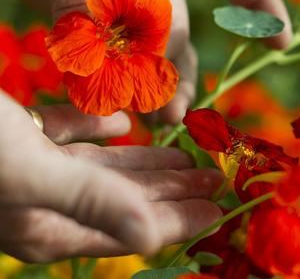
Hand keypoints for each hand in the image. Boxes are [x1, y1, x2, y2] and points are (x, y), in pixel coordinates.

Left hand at [0, 0, 291, 122]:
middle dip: (180, 70)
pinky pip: (120, 55)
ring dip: (156, 84)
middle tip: (173, 110)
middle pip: (183, 27)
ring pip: (154, 49)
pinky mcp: (105, 18)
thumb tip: (89, 48)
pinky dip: (120, 80)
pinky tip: (118, 104)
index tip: (281, 41)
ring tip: (158, 119)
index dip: (261, 3)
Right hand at [0, 92, 223, 261]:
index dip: (178, 220)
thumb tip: (151, 237)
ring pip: (103, 169)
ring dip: (147, 161)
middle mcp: (44, 203)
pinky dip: (98, 130)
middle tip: (216, 179)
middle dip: (174, 190)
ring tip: (187, 157)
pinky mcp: (19, 135)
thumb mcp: (32, 174)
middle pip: (125, 199)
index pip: (132, 228)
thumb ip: (92, 201)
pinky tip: (123, 123)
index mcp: (49, 225)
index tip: (218, 211)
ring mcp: (31, 169)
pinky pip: (69, 134)